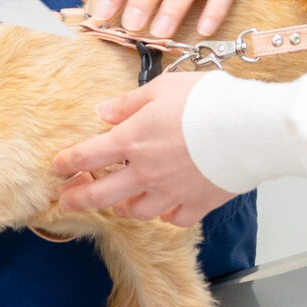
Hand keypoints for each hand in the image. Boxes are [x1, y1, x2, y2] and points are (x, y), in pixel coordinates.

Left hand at [50, 74, 232, 226]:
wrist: (249, 129)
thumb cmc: (209, 102)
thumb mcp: (163, 88)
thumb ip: (130, 103)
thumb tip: (105, 111)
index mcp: (132, 141)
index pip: (87, 156)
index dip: (66, 163)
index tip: (56, 167)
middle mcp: (145, 172)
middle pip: (101, 195)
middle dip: (79, 199)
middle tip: (66, 201)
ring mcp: (171, 192)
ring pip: (137, 211)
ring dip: (122, 208)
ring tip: (117, 205)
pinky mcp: (198, 204)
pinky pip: (175, 218)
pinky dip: (167, 215)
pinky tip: (165, 209)